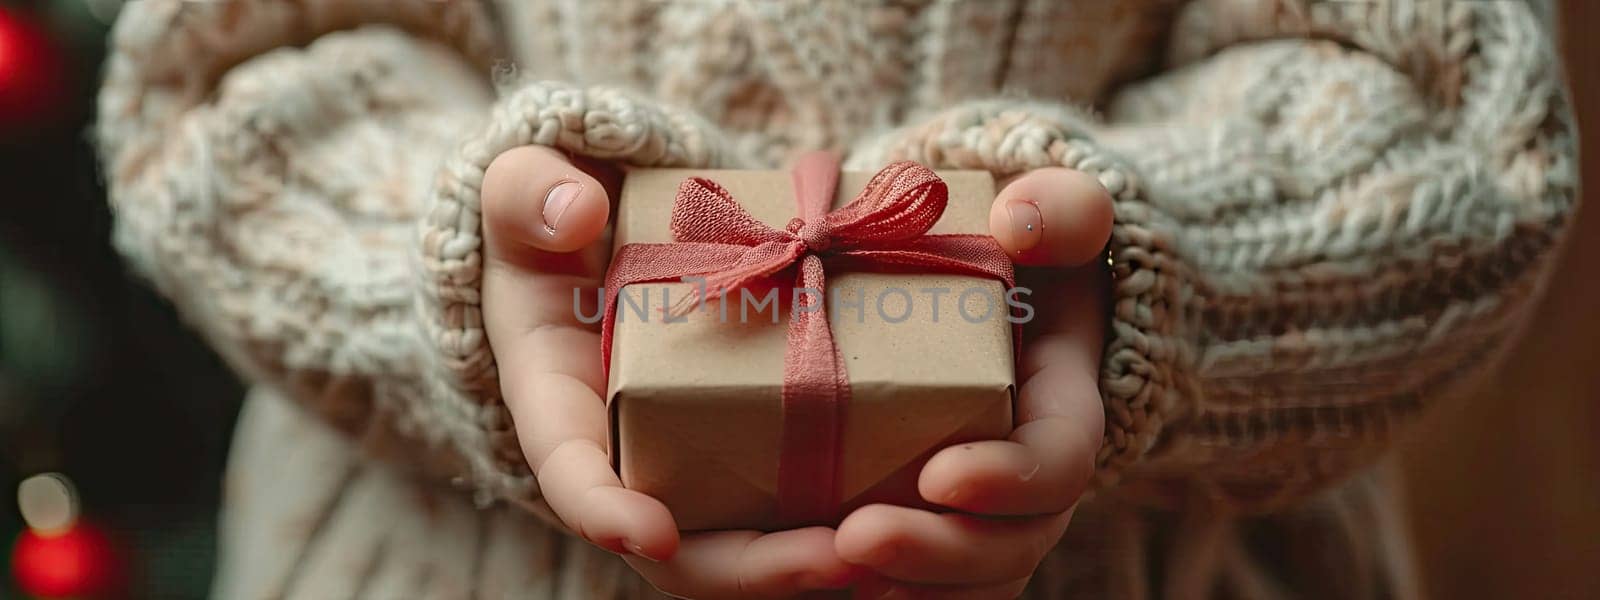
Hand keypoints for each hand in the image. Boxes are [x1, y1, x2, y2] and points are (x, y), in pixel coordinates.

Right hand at [480, 146, 859, 598]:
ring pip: (746, 545)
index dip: (606, 509)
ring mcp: (692, 459)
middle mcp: (625, 454)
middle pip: (680, 548)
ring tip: (894, 556)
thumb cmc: (552, 217)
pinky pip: (791, 507)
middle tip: (839, 559)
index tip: (651, 532)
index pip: (572, 473)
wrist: (601, 231)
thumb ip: (532, 195)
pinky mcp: (748, 444)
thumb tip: (573, 214)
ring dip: (813, 565)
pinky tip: (915, 517)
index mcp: (558, 401)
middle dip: (755, 568)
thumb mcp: (524, 189)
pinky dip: (844, 526)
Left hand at [837, 168, 1112, 597]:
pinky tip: (820, 585)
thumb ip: (1058, 207)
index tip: (941, 474)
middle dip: (939, 554)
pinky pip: (925, 586)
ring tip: (832, 575)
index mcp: (1066, 409)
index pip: (1058, 464)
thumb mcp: (1053, 214)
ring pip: (968, 582)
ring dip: (907, 588)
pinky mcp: (934, 526)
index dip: (1010, 480)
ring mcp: (987, 516)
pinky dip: (883, 593)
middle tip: (858, 538)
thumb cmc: (1022, 253)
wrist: (995, 295)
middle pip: (1009, 547)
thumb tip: (1023, 221)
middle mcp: (1033, 482)